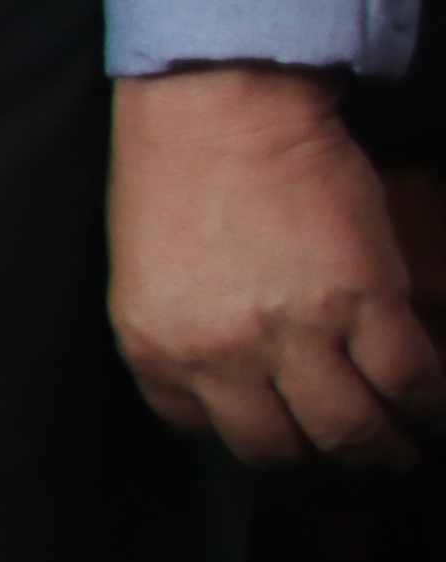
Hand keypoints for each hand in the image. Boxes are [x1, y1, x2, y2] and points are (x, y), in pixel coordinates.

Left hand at [109, 65, 439, 466]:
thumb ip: (182, 335)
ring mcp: (294, 333)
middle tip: (349, 448)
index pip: (201, 429)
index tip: (280, 424)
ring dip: (383, 447)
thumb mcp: (145, 273)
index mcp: (156, 348)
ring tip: (399, 444)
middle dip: (318, 456)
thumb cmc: (175, 173)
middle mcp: (219, 354)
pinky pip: (410, 382)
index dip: (248, 430)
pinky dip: (430, 403)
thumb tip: (232, 385)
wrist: (220, 106)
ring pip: (351, 430)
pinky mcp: (363, 302)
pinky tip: (432, 402)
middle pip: (279, 448)